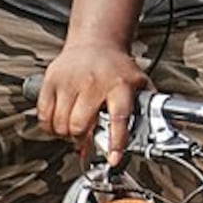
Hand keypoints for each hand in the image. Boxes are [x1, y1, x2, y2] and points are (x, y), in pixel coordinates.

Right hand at [41, 40, 152, 162]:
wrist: (96, 42)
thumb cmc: (117, 68)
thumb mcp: (140, 84)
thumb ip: (147, 109)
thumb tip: (159, 133)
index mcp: (119, 86)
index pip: (118, 118)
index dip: (115, 142)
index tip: (113, 160)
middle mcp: (93, 83)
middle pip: (79, 125)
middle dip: (82, 139)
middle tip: (85, 139)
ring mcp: (69, 81)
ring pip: (60, 123)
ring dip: (66, 135)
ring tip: (74, 130)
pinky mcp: (51, 81)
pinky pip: (44, 115)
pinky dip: (49, 126)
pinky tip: (58, 124)